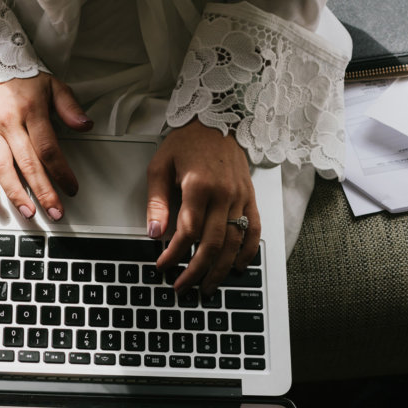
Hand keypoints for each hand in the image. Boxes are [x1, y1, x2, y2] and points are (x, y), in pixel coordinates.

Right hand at [0, 74, 92, 219]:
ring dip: (16, 193)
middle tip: (54, 211)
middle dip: (43, 192)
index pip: (48, 149)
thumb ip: (70, 108)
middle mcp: (9, 123)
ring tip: (28, 212)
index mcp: (31, 111)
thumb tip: (86, 126)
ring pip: (2, 167)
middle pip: (28, 164)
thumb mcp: (54, 86)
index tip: (71, 188)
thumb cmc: (24, 79)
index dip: (61, 172)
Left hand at [146, 120, 260, 295]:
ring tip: (207, 287)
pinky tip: (238, 267)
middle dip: (196, 271)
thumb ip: (156, 202)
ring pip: (234, 243)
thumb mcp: (160, 166)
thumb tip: (153, 233)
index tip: (162, 266)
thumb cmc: (187, 142)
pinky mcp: (250, 198)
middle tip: (182, 286)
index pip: (187, 231)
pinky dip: (247, 252)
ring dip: (221, 270)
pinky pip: (253, 230)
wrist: (217, 119)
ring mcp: (240, 197)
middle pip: (212, 244)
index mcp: (199, 186)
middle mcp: (223, 194)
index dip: (174, 254)